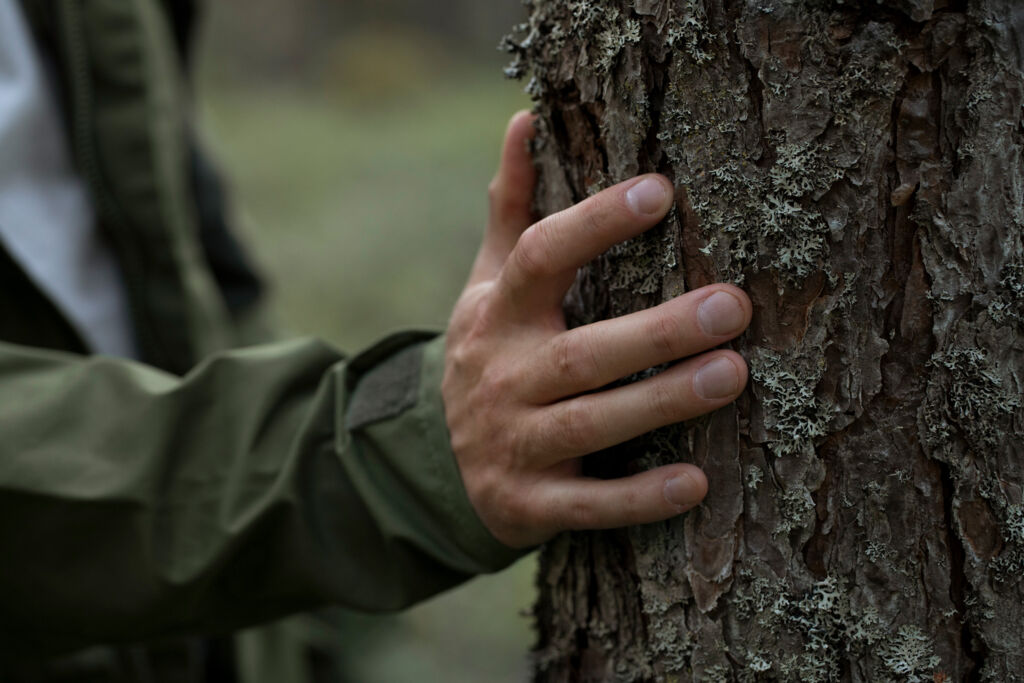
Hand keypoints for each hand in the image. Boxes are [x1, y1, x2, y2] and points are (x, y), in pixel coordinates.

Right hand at [443, 111, 751, 548]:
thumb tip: (523, 119)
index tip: (662, 190)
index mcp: (497, 314)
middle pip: (581, 351)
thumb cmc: (489, 352)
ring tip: (734, 373)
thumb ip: (512, 209)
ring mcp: (512, 445)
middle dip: (658, 330)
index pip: (540, 258)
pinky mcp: (527, 505)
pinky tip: (698, 483)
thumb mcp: (489, 284)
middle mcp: (501, 377)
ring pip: (591, 424)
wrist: (433, 463)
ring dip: (661, 401)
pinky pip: (587, 505)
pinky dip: (639, 498)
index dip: (595, 223)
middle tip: (735, 304)